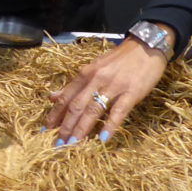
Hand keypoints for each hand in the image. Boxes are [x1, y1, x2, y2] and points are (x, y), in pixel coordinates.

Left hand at [44, 36, 171, 143]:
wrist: (146, 46)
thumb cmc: (118, 60)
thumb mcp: (93, 67)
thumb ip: (74, 85)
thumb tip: (52, 96)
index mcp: (85, 74)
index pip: (66, 97)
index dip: (55, 114)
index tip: (45, 130)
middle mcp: (96, 79)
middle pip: (76, 106)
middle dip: (65, 126)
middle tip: (58, 143)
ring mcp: (114, 86)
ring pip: (93, 110)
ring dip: (81, 128)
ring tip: (73, 144)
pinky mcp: (132, 92)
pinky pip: (118, 111)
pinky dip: (110, 125)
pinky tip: (103, 139)